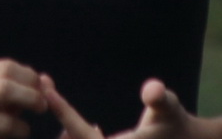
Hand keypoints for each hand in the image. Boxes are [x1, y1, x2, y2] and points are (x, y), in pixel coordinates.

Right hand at [0, 59, 48, 136]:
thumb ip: (25, 84)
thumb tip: (47, 83)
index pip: (6, 68)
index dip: (30, 78)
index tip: (43, 90)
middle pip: (3, 89)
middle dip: (30, 98)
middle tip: (43, 107)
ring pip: (3, 123)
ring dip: (21, 128)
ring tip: (24, 130)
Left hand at [43, 75, 201, 138]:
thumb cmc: (176, 123)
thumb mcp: (170, 107)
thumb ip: (160, 99)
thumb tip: (152, 91)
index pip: (80, 134)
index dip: (62, 110)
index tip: (46, 87)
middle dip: (57, 124)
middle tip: (46, 90)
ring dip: (64, 132)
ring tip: (53, 98)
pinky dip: (73, 136)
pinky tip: (75, 124)